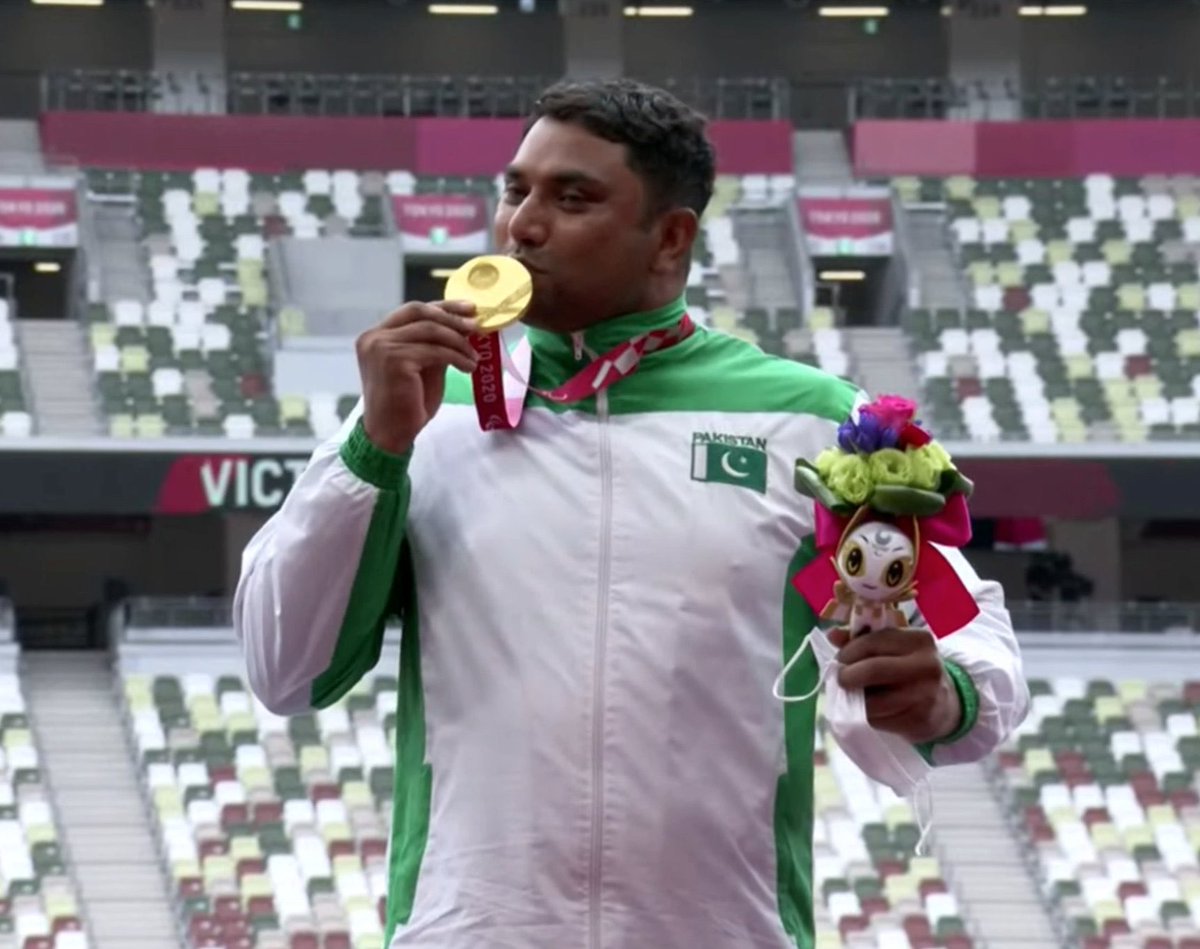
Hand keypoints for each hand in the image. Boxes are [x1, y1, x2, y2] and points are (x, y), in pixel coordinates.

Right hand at [355, 300, 478, 454]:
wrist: (390, 435)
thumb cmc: (406, 405)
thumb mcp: (423, 367)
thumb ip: (434, 345)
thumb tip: (462, 326)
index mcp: (376, 335)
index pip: (413, 311)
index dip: (442, 307)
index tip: (468, 308)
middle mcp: (374, 337)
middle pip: (419, 312)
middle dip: (451, 316)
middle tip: (476, 326)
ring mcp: (381, 347)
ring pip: (430, 330)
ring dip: (458, 341)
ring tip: (474, 356)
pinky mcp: (394, 360)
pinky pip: (435, 351)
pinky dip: (456, 357)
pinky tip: (469, 367)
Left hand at [828, 627, 961, 744]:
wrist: (945, 703)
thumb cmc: (910, 668)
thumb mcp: (894, 647)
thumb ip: (862, 639)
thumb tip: (832, 635)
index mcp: (919, 640)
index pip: (872, 642)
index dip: (848, 651)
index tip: (840, 659)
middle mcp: (926, 666)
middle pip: (872, 670)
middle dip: (847, 675)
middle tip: (841, 678)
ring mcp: (924, 696)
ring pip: (872, 701)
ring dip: (853, 699)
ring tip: (853, 694)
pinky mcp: (918, 721)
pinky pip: (878, 720)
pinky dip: (865, 715)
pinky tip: (869, 709)